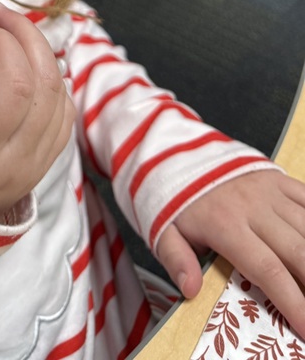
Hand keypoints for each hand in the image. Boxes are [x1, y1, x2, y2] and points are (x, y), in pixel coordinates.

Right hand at [0, 0, 74, 222]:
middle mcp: (13, 165)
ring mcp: (33, 170)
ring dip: (35, 56)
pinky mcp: (41, 168)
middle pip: (45, 84)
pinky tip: (14, 71)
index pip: (14, 83)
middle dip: (23, 34)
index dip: (0, 41)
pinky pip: (63, 116)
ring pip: (60, 97)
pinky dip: (46, 82)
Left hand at [156, 170, 304, 338]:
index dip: (293, 302)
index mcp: (225, 225)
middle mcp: (253, 207)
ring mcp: (268, 191)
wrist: (175, 153)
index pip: (267, 270)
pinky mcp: (277, 178)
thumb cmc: (175, 199)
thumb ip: (176, 259)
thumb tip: (190, 289)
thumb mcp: (164, 230)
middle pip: (298, 252)